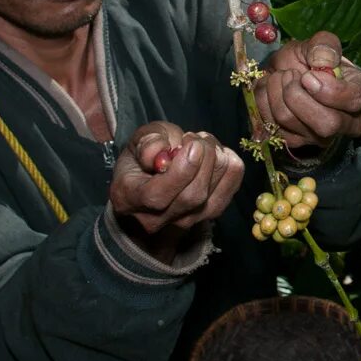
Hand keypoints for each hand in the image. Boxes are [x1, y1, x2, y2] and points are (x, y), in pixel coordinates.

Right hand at [110, 121, 244, 255]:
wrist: (150, 186)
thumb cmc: (142, 160)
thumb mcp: (136, 142)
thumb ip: (148, 142)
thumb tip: (164, 150)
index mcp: (129, 198)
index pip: (158, 196)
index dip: (181, 170)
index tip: (192, 144)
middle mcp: (156, 219)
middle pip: (192, 196)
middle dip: (204, 158)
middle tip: (196, 138)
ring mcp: (184, 222)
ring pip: (213, 195)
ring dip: (217, 159)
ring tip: (203, 143)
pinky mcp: (208, 216)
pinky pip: (230, 191)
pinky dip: (231, 167)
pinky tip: (219, 154)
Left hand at [254, 30, 360, 152]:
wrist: (283, 72)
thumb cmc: (309, 59)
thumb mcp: (319, 42)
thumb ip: (325, 45)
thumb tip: (323, 62)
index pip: (355, 100)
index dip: (330, 89)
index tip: (308, 76)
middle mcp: (348, 123)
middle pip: (327, 123)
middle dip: (298, 95)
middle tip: (289, 74)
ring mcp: (321, 137)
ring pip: (293, 122)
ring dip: (277, 92)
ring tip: (280, 76)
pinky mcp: (295, 142)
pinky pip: (273, 126)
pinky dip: (264, 101)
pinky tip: (271, 90)